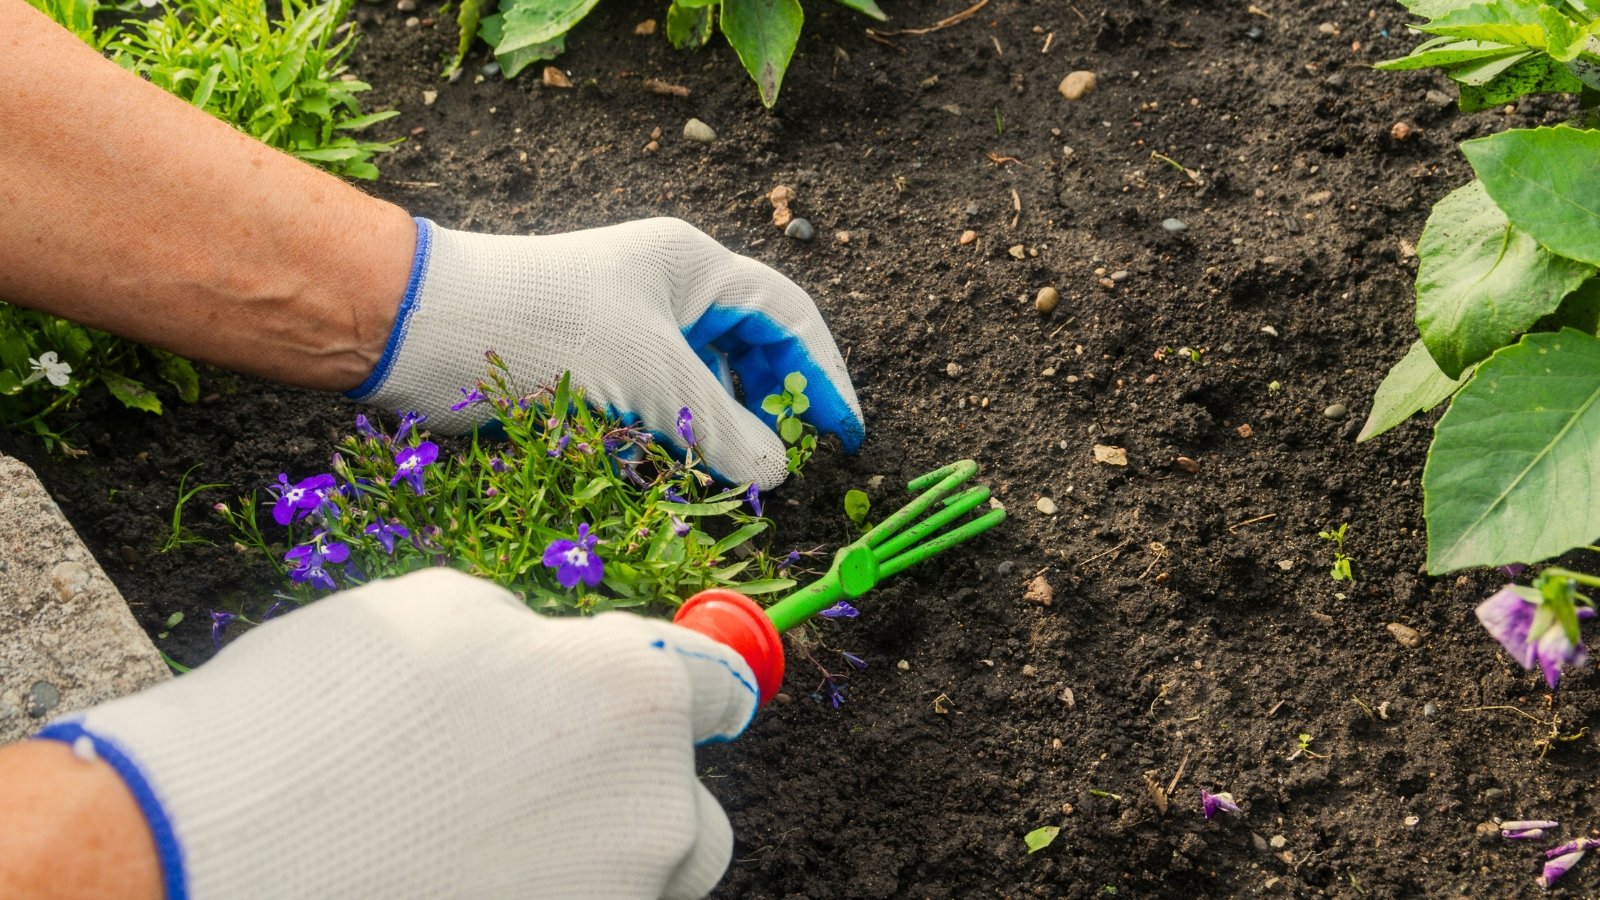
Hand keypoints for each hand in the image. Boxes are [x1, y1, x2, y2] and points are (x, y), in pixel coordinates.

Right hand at [36, 569, 757, 898]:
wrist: (204, 855)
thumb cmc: (318, 713)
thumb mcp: (444, 617)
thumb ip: (544, 649)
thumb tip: (568, 671)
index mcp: (637, 699)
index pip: (719, 690)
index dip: (683, 690)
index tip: (655, 703)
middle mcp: (653, 815)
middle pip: (690, 814)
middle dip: (636, 797)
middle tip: (539, 790)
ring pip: (636, 885)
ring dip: (589, 862)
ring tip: (470, 847)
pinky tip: (445, 884)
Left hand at [348, 217, 864, 488]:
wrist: (419, 330)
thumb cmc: (541, 329)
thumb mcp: (650, 379)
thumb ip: (723, 430)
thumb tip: (778, 472)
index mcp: (691, 268)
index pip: (788, 316)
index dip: (824, 376)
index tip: (846, 436)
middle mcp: (664, 293)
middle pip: (748, 354)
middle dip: (770, 411)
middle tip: (789, 467)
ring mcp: (624, 332)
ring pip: (699, 390)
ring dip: (716, 436)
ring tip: (730, 481)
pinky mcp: (588, 372)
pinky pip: (651, 412)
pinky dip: (667, 444)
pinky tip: (665, 474)